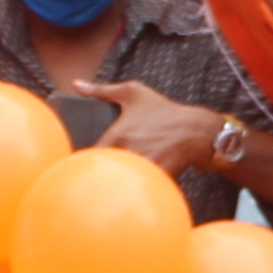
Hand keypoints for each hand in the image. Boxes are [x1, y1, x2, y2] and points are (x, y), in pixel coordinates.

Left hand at [64, 75, 220, 175]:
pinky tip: (133, 185)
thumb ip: (102, 90)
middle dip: (100, 173)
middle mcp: (128, 152)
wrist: (196, 131)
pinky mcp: (155, 178)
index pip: (89, 155)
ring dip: (116, 182)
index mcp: (118, 135)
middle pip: (103, 172)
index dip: (84, 160)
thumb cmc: (164, 111)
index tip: (83, 162)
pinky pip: (140, 187)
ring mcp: (142, 167)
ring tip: (112, 182)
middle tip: (98, 173)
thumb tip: (76, 84)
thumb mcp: (134, 92)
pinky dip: (135, 187)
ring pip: (120, 182)